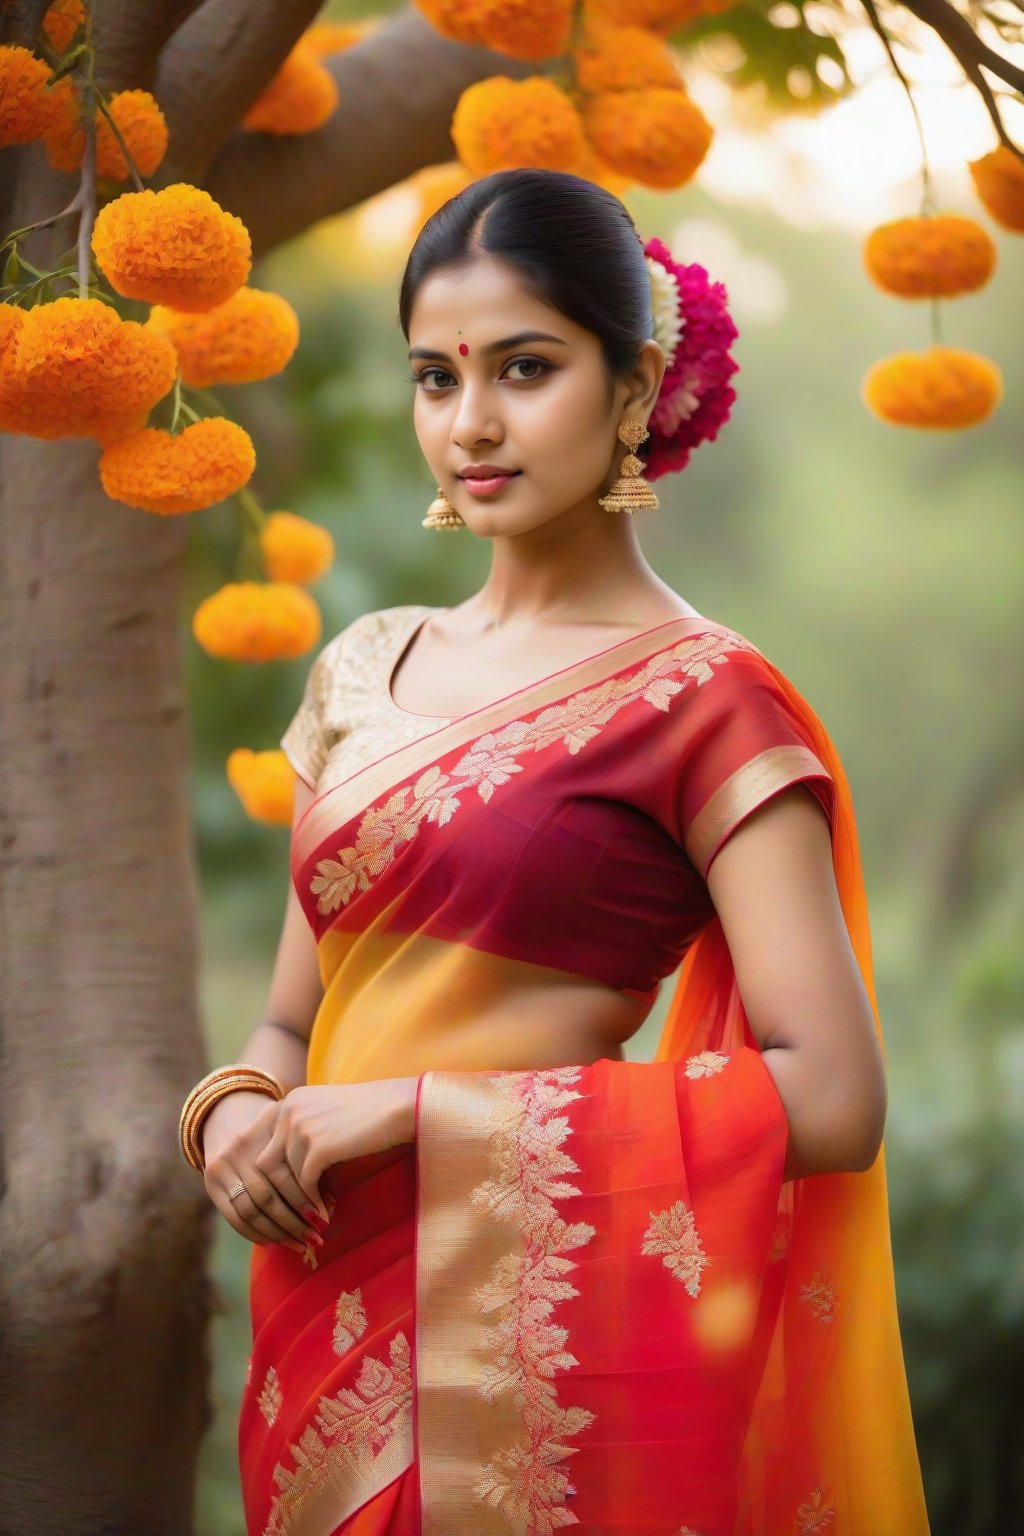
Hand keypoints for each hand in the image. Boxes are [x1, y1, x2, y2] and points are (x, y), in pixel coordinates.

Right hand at [202, 1089, 324, 1255]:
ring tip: (299, 1244)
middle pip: (268, 1196)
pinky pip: (233, 1216)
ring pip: (250, 1210)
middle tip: (315, 1238)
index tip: (325, 1219)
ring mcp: (222, 1165)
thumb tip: (331, 1202)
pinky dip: (254, 1233)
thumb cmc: (273, 1128)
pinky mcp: (210, 1182)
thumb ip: (309, 1158)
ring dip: (277, 1233)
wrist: (227, 1112)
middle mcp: (240, 1147)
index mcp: (265, 1131)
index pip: (286, 1174)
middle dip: (294, 1222)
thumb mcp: (290, 1129)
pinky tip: (273, 1241)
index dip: (306, 1200)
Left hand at [256, 1077, 418, 1218]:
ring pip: (285, 1178)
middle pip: (266, 1165)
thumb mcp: (328, 1116)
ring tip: (315, 1219)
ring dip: (298, 1203)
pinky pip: (306, 1185)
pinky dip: (314, 1203)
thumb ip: (304, 1135)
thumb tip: (288, 1176)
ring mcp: (301, 1127)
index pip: (267, 1147)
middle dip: (280, 1194)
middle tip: (297, 1216)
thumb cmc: (373, 1114)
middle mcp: (289, 1110)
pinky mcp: (318, 1146)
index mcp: (289, 1101)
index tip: (290, 1199)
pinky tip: (326, 1214)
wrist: (403, 1106)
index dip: (276, 1177)